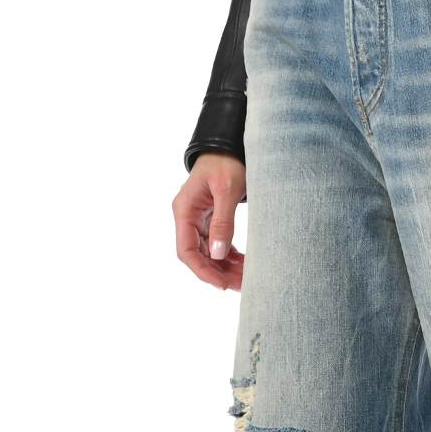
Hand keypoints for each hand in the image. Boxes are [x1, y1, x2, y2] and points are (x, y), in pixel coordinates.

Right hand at [173, 152, 246, 289]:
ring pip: (209, 253)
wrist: (230, 146)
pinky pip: (217, 244)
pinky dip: (230, 257)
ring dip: (225, 268)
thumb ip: (222, 222)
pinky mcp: (210, 220)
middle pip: (198, 255)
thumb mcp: (227, 190)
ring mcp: (199, 220)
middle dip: (218, 272)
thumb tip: (218, 254)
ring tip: (245, 279)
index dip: (202, 271)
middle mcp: (187, 217)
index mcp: (184, 210)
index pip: (186, 250)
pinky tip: (244, 265)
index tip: (221, 284)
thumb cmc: (227, 162)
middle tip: (241, 285)